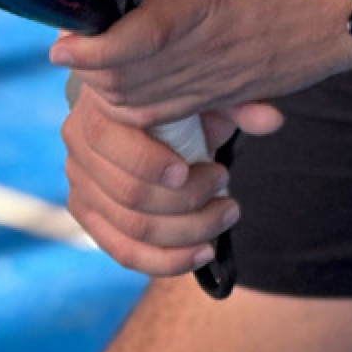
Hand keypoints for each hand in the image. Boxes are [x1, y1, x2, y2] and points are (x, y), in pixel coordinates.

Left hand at [50, 0, 351, 121]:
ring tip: (91, 65)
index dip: (95, 48)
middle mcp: (206, 44)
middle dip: (90, 69)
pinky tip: (125, 91)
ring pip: (144, 108)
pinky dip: (138, 112)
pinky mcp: (225, 95)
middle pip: (128, 81)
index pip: (141, 36)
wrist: (350, 6)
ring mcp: (214, 78)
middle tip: (72, 43)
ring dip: (109, 93)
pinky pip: (169, 118)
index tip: (62, 44)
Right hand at [62, 85, 284, 275]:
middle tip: (229, 185)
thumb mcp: (201, 90)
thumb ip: (235, 102)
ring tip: (228, 214)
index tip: (210, 167)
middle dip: (189, 202)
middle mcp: (77, 148)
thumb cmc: (174, 94)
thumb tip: (273, 119)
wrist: (140, 105)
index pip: (112, 142)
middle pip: (131, 197)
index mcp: (96, 107)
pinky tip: (204, 252)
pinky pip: (125, 253)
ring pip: (132, 231)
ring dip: (188, 233)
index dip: (154, 163)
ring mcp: (79, 186)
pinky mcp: (88, 217)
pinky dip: (168, 261)